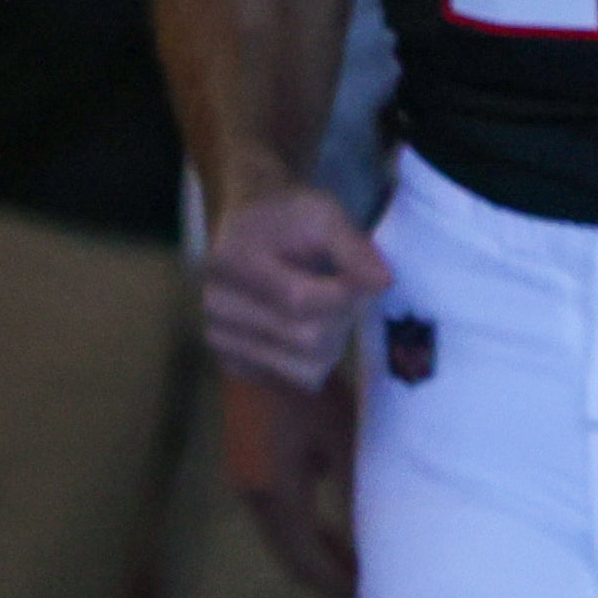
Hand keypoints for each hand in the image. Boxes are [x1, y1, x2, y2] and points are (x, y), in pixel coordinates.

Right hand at [201, 181, 393, 391]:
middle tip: (347, 294)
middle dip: (342, 320)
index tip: (366, 280)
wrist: (249, 228)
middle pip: (305, 340)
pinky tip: (302, 328)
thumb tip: (382, 282)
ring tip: (324, 311)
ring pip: (303, 371)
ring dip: (330, 345)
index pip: (299, 300)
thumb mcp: (322, 215)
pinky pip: (291, 382)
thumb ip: (352, 248)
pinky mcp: (230, 363)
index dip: (345, 296)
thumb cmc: (287, 220)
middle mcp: (215, 307)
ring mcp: (219, 339)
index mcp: (230, 262)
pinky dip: (309, 361)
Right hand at [221, 367, 357, 597]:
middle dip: (325, 575)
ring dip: (312, 550)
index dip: (338, 585)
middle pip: (290, 556)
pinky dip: (300, 525)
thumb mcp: (343, 440)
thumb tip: (375, 541)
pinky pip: (273, 511)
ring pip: (280, 534)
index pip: (309, 563)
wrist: (260, 343)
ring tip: (351, 555)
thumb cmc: (308, 390)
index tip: (369, 596)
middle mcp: (253, 496)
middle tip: (363, 584)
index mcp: (277, 498)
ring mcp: (243, 478)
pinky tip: (326, 512)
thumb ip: (356, 494)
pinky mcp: (244, 459)